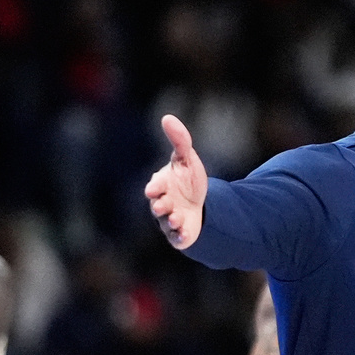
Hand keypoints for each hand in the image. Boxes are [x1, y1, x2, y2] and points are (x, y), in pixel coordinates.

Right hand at [145, 115, 207, 248]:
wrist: (199, 203)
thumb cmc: (188, 180)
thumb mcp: (187, 159)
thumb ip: (179, 141)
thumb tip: (167, 117)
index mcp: (162, 185)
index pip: (155, 186)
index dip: (155, 187)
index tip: (155, 188)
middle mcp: (163, 203)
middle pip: (158, 205)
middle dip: (161, 205)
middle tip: (164, 205)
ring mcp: (169, 219)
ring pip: (166, 222)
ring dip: (171, 220)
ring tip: (177, 218)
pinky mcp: (179, 233)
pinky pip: (177, 237)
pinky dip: (180, 236)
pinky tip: (186, 234)